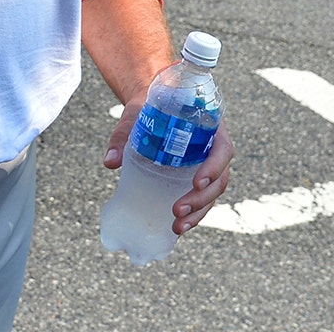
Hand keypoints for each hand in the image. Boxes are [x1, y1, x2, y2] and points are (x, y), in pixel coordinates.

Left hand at [104, 100, 234, 236]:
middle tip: (177, 210)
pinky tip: (176, 228)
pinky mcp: (195, 178)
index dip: (214, 168)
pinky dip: (192, 215)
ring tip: (177, 227)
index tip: (196, 182)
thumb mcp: (137, 112)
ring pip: (212, 195)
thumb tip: (110, 162)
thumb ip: (124, 133)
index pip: (223, 150)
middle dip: (201, 199)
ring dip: (198, 214)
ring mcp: (207, 166)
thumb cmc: (149, 105)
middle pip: (220, 180)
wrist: (150, 105)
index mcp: (211, 128)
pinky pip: (200, 200)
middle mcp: (214, 150)